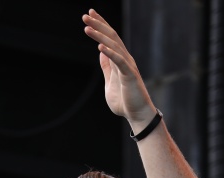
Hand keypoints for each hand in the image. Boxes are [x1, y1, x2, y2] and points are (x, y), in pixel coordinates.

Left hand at [83, 9, 154, 131]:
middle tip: (86, 14)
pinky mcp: (130, 75)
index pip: (109, 38)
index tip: (89, 15)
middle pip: (111, 36)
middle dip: (98, 24)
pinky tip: (99, 47)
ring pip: (114, 45)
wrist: (137, 115)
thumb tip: (101, 53)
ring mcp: (128, 66)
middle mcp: (125, 59)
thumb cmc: (125, 102)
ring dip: (99, 36)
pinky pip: (119, 61)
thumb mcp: (110, 82)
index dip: (100, 25)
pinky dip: (110, 53)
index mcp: (120, 60)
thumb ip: (107, 68)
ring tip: (87, 28)